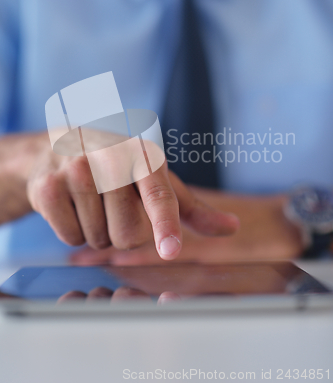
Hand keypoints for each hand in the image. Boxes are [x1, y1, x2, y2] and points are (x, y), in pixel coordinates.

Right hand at [23, 133, 238, 259]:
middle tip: (113, 203)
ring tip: (90, 200)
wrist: (61, 146)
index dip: (165, 225)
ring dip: (97, 230)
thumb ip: (193, 209)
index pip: (159, 197)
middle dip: (123, 231)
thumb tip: (232, 227)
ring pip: (98, 239)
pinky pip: (70, 238)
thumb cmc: (120, 168)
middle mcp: (111, 157)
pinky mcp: (47, 187)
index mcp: (145, 155)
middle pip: (128, 235)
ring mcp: (75, 169)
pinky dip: (73, 231)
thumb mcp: (157, 181)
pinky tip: (71, 203)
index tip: (170, 249)